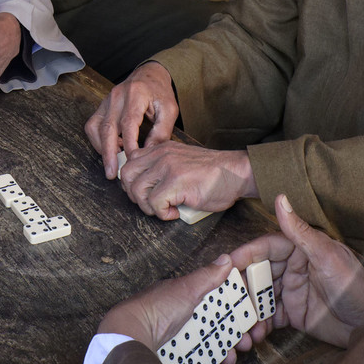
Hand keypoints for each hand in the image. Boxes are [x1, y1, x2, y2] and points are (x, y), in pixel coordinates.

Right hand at [85, 61, 179, 178]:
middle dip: (108, 153)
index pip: (128, 122)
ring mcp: (106, 101)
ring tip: (114, 162)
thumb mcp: (169, 110)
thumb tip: (148, 154)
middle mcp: (117, 96)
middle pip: (107, 127)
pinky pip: (93, 126)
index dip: (128, 144)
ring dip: (102, 148)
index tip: (132, 161)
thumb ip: (161, 132)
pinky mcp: (100, 107)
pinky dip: (99, 141)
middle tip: (112, 173)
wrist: (148, 75)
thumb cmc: (159, 93)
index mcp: (135, 94)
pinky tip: (112, 148)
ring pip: (95, 128)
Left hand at [98, 254, 254, 363]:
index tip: (246, 338)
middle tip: (232, 360)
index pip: (216, 321)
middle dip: (227, 356)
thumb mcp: (185, 288)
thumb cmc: (155, 309)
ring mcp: (173, 352)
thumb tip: (227, 259)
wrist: (128, 338)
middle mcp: (180, 331)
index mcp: (186, 311)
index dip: (233, 331)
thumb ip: (207, 277)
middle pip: (212, 346)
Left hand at [118, 141, 255, 218]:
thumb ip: (162, 167)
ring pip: (137, 191)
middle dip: (135, 195)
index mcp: (161, 149)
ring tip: (164, 210)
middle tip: (151, 204)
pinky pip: (154, 203)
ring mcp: (167, 167)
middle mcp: (161, 154)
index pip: (130, 162)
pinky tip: (175, 213)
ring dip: (148, 207)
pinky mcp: (176, 182)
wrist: (237, 173)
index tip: (145, 194)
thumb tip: (144, 187)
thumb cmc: (214, 174)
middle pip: (126, 176)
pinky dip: (163, 214)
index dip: (132, 182)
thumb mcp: (181, 162)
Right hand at [227, 195, 363, 347]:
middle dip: (241, 286)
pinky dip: (258, 325)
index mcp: (299, 249)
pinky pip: (268, 317)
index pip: (265, 247)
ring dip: (247, 309)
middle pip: (257, 273)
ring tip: (238, 322)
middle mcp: (291, 268)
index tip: (227, 264)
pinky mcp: (292, 313)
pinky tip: (253, 334)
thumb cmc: (356, 285)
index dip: (245, 255)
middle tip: (224, 298)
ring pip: (259, 297)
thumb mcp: (327, 256)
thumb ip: (300, 231)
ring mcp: (290, 291)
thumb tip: (280, 198)